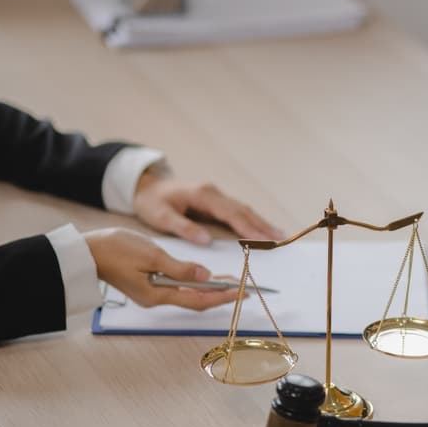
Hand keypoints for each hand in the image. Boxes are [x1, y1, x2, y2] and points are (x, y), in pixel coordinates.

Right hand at [84, 228, 241, 309]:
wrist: (86, 252)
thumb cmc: (115, 250)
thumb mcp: (152, 255)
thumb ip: (180, 268)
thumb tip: (205, 275)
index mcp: (157, 294)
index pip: (198, 299)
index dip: (223, 296)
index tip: (242, 291)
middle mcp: (156, 298)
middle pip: (196, 299)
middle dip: (221, 294)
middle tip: (244, 288)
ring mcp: (151, 293)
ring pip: (188, 294)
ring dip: (209, 288)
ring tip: (231, 283)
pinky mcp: (147, 285)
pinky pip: (177, 287)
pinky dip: (194, 283)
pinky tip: (205, 277)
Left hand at [133, 171, 282, 244]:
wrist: (147, 186)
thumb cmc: (152, 202)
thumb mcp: (160, 217)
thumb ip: (183, 227)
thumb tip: (206, 240)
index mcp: (202, 195)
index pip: (231, 214)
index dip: (248, 228)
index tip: (263, 240)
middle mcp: (213, 193)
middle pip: (243, 210)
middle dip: (262, 225)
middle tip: (280, 239)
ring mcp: (216, 196)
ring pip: (243, 210)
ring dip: (261, 223)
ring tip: (279, 236)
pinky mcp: (215, 202)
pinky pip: (237, 211)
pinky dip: (252, 220)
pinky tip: (262, 229)